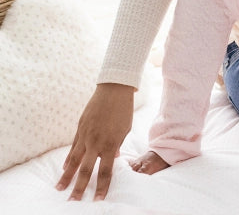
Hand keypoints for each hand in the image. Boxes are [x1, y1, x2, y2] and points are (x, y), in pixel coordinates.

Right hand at [56, 83, 134, 200]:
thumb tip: (112, 159)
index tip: (97, 200)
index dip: (102, 187)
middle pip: (87, 169)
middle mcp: (96, 141)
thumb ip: (117, 145)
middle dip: (79, 187)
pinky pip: (73, 146)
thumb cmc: (123, 109)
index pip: (105, 171)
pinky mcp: (80, 127)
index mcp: (110, 144)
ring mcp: (86, 134)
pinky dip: (69, 158)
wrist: (114, 89)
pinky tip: (65, 167)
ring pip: (75, 159)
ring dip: (67, 175)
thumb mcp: (125, 129)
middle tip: (72, 202)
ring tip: (60, 188)